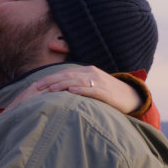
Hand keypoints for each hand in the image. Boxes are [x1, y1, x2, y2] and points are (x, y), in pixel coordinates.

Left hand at [11, 65, 141, 113]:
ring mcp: (100, 82)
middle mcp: (92, 74)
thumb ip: (78, 87)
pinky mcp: (106, 92)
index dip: (50, 78)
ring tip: (50, 89)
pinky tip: (71, 92)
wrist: (132, 96)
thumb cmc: (108, 94)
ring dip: (62, 85)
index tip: (36, 85)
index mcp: (86, 71)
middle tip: (37, 87)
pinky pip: (92, 90)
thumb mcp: (92, 86)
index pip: (64, 74)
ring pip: (77, 81)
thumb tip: (59, 94)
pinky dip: (81, 90)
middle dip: (51, 81)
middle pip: (68, 76)